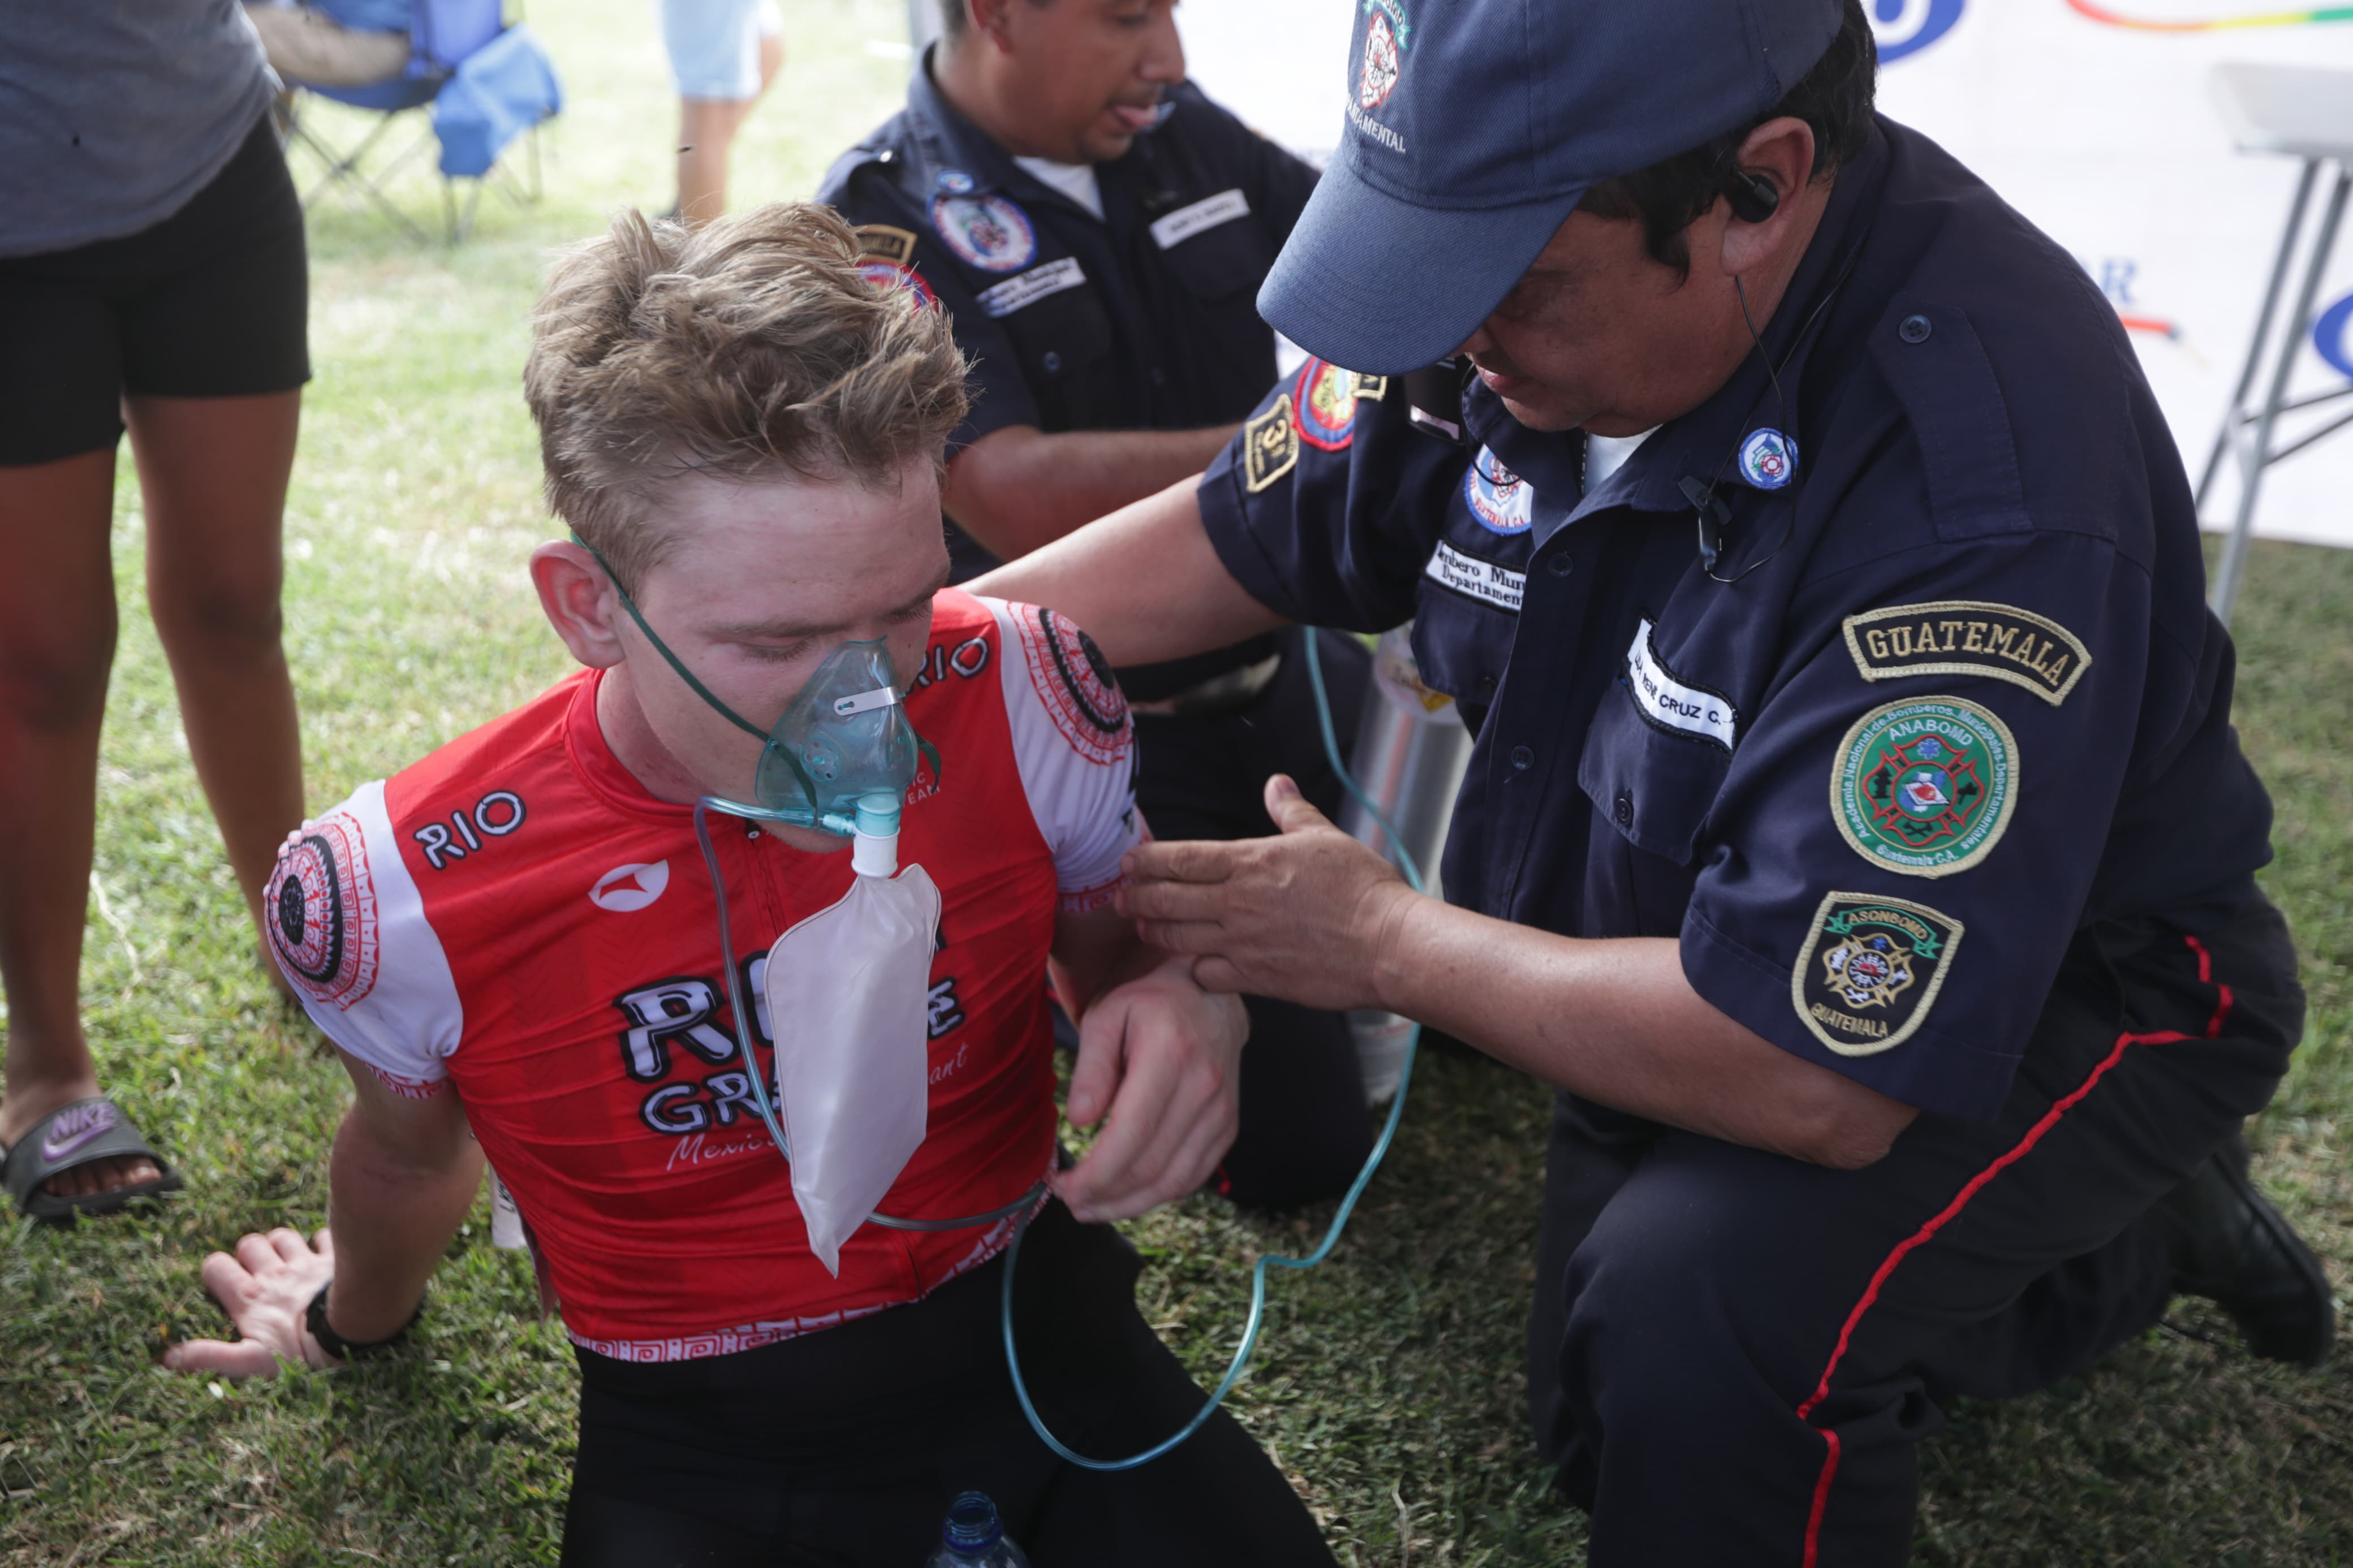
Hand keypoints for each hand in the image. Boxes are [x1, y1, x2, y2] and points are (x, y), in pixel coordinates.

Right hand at [164, 1227, 336, 1379]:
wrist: (353, 1333)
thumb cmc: (300, 1352)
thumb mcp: (251, 1362)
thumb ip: (210, 1357)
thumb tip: (169, 1359)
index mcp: (250, 1296)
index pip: (215, 1266)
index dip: (216, 1273)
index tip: (224, 1287)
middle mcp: (274, 1273)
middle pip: (249, 1244)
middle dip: (249, 1255)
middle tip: (259, 1276)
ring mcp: (306, 1262)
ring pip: (283, 1236)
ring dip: (282, 1246)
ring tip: (287, 1265)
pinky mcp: (334, 1258)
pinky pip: (322, 1236)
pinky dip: (320, 1243)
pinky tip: (323, 1256)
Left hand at [1053, 956, 1247, 1222]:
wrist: (1204, 991)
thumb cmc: (1146, 1000)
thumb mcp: (1105, 1015)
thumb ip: (1090, 1068)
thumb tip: (1079, 1122)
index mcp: (1171, 1053)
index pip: (1131, 1135)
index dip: (1094, 1174)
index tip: (1062, 1186)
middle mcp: (1204, 1085)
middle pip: (1151, 1166)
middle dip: (1105, 1195)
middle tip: (1069, 1201)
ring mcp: (1222, 1109)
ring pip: (1175, 1181)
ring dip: (1129, 1204)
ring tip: (1092, 1208)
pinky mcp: (1227, 1124)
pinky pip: (1194, 1175)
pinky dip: (1159, 1194)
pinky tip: (1127, 1195)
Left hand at [1118, 775, 1419, 1012]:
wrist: (1388, 945)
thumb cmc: (1362, 888)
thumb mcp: (1326, 837)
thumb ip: (1291, 812)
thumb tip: (1277, 784)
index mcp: (1250, 862)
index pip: (1181, 858)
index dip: (1147, 860)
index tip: (1127, 861)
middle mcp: (1237, 903)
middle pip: (1168, 898)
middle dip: (1137, 896)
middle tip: (1119, 897)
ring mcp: (1242, 943)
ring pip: (1178, 938)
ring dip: (1154, 930)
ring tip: (1143, 925)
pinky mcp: (1255, 978)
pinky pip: (1206, 975)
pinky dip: (1193, 969)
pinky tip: (1192, 964)